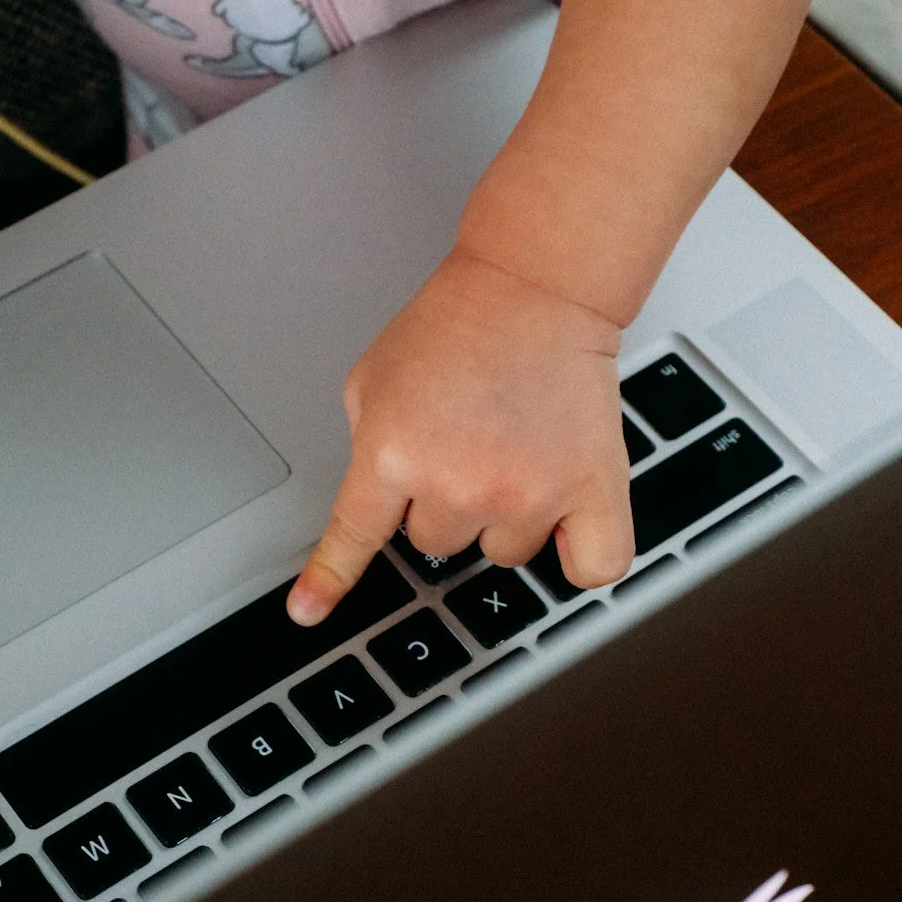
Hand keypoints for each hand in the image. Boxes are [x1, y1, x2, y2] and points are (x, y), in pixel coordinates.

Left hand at [285, 248, 634, 624]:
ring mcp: (525, 495)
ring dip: (507, 514)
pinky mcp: (589, 493)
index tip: (310, 613)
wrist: (533, 289)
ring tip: (517, 448)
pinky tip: (568, 514)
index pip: (355, 536)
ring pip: (503, 551)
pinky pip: (590, 567)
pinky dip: (580, 552)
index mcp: (393, 454)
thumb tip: (381, 495)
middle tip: (469, 440)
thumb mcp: (373, 378)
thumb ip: (368, 445)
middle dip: (447, 501)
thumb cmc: (457, 324)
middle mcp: (456, 484)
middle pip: (437, 541)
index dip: (329, 580)